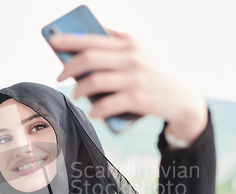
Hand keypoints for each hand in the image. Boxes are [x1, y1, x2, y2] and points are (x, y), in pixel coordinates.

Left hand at [49, 29, 207, 142]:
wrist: (181, 98)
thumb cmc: (151, 76)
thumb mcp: (137, 54)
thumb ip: (114, 45)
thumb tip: (79, 42)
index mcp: (128, 43)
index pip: (92, 38)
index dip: (69, 40)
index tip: (53, 41)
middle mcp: (131, 57)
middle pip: (88, 58)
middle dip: (68, 67)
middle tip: (59, 77)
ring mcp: (135, 78)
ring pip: (94, 81)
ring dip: (79, 89)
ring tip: (76, 95)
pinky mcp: (138, 98)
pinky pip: (107, 104)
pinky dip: (95, 109)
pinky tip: (92, 113)